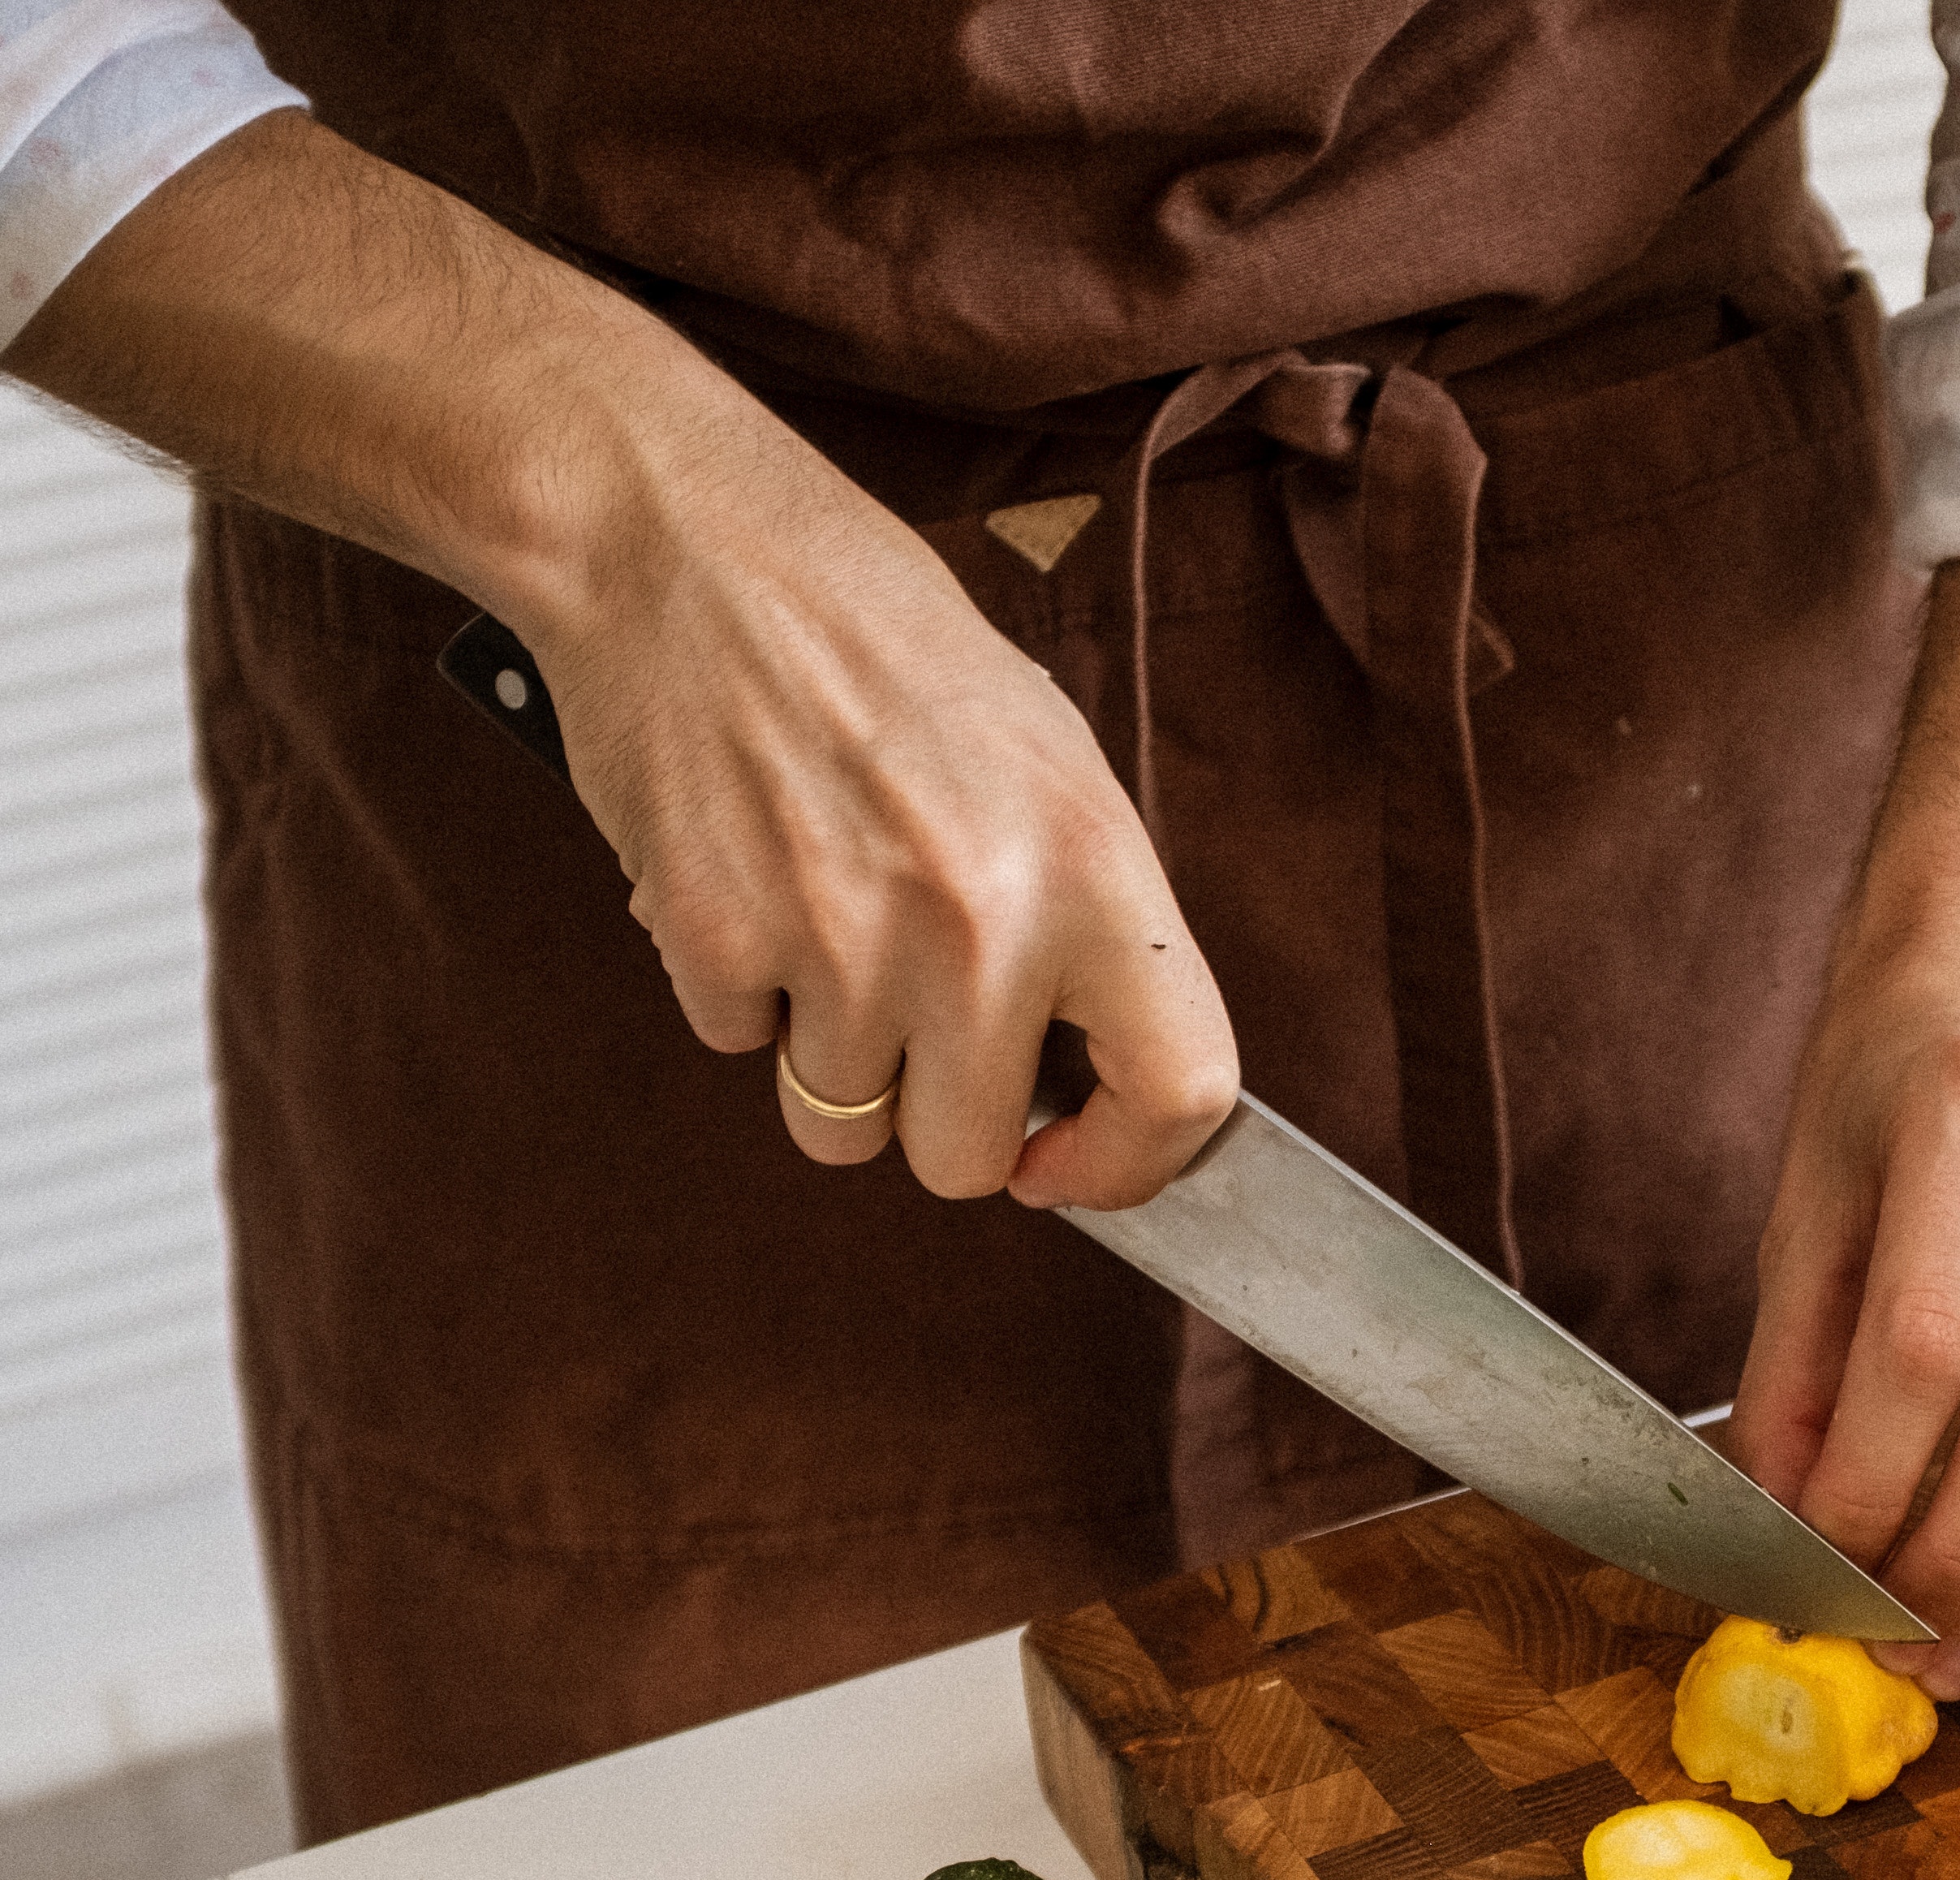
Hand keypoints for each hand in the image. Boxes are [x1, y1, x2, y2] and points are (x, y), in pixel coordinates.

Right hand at [527, 472, 1235, 1209]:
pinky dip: (740, 993)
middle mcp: (979, 924)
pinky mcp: (713, 941)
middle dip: (937, 1115)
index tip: (1073, 1162)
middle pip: (964, 1158)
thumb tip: (1093, 1083)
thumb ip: (1087, 927)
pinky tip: (751, 881)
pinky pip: (737, 1048)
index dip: (1129, 1161)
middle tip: (915, 1021)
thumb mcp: (1050, 764)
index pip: (1179, 1089)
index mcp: (1093, 871)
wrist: (689, 546)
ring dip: (831, 1057)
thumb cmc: (880, 648)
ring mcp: (840, 942)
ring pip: (840, 1126)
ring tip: (827, 922)